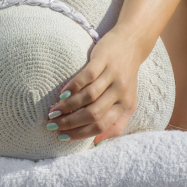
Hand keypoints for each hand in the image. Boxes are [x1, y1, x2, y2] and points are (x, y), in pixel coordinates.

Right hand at [46, 25, 144, 143]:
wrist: (133, 43)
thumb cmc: (126, 76)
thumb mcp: (127, 101)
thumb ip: (116, 124)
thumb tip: (97, 143)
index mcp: (126, 105)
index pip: (102, 126)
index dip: (81, 133)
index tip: (63, 136)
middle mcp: (121, 91)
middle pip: (93, 114)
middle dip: (70, 123)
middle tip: (53, 125)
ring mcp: (112, 75)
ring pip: (88, 97)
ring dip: (68, 106)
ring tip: (53, 112)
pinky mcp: (103, 59)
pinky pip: (87, 76)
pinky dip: (73, 86)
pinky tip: (61, 94)